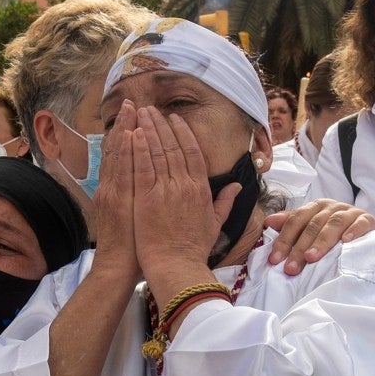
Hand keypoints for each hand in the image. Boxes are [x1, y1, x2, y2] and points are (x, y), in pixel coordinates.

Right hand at [89, 100, 138, 279]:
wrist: (118, 268)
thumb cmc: (132, 248)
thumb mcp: (134, 217)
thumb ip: (141, 197)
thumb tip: (153, 183)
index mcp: (118, 190)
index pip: (126, 155)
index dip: (130, 132)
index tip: (136, 114)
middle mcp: (113, 187)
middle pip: (121, 149)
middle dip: (127, 124)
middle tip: (133, 101)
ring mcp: (113, 191)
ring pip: (119, 154)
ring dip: (124, 129)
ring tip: (130, 108)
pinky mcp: (117, 199)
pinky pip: (122, 170)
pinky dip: (124, 151)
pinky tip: (128, 133)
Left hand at [131, 106, 236, 305]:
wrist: (178, 266)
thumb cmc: (194, 248)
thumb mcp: (215, 223)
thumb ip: (226, 201)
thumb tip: (239, 186)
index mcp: (201, 189)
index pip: (193, 153)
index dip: (183, 133)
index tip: (175, 120)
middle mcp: (185, 185)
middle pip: (174, 146)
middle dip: (162, 125)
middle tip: (152, 109)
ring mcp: (166, 190)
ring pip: (158, 152)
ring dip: (149, 129)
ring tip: (141, 113)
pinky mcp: (147, 197)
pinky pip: (143, 166)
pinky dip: (140, 148)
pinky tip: (135, 133)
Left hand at [264, 199, 374, 274]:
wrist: (366, 230)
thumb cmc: (333, 231)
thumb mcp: (311, 227)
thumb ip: (291, 224)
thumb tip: (268, 222)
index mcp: (315, 207)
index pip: (296, 220)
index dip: (284, 239)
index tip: (275, 259)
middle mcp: (331, 207)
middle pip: (312, 225)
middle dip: (299, 247)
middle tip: (291, 268)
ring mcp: (350, 212)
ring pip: (333, 224)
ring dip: (321, 241)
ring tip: (311, 258)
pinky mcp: (367, 220)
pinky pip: (360, 224)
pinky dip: (353, 231)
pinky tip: (346, 242)